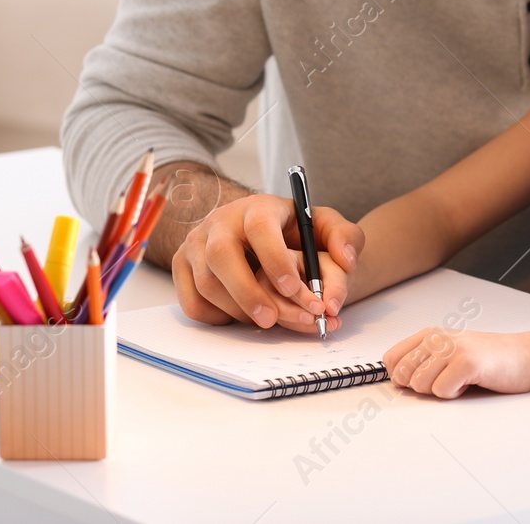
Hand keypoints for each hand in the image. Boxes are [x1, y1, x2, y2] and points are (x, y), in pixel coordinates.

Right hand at [171, 193, 362, 330]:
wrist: (264, 238)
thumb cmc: (294, 234)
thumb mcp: (325, 227)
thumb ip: (346, 238)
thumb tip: (346, 260)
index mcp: (257, 207)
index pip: (259, 228)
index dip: (275, 260)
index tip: (294, 289)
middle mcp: (221, 221)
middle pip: (221, 256)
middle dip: (248, 293)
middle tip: (272, 320)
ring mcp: (197, 243)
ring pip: (207, 283)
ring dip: (237, 310)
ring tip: (265, 319)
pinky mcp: (183, 266)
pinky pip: (193, 301)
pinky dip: (217, 317)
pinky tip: (241, 314)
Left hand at [383, 327, 529, 398]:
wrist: (525, 355)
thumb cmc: (489, 358)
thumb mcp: (450, 352)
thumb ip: (423, 361)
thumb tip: (396, 381)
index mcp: (430, 334)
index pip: (392, 359)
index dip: (400, 377)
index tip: (418, 381)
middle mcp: (438, 338)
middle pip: (403, 375)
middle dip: (422, 386)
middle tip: (446, 380)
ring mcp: (452, 349)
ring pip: (421, 385)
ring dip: (441, 390)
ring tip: (461, 379)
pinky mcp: (466, 363)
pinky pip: (442, 391)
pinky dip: (455, 394)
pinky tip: (470, 383)